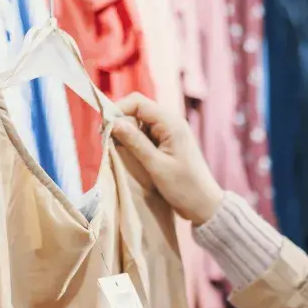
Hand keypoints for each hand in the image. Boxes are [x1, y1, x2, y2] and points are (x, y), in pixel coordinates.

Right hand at [111, 94, 223, 224]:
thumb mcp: (156, 165)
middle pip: (138, 110)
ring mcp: (169, 133)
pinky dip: (134, 142)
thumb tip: (113, 122)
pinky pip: (145, 135)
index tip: (104, 128)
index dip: (118, 110)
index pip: (138, 103)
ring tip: (117, 150)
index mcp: (171, 123)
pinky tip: (129, 155)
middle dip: (120, 122)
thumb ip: (135, 142)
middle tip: (108, 142)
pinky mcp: (167, 143)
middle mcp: (171, 123)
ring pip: (139, 123)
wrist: (204, 204)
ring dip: (126, 134)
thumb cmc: (184, 187)